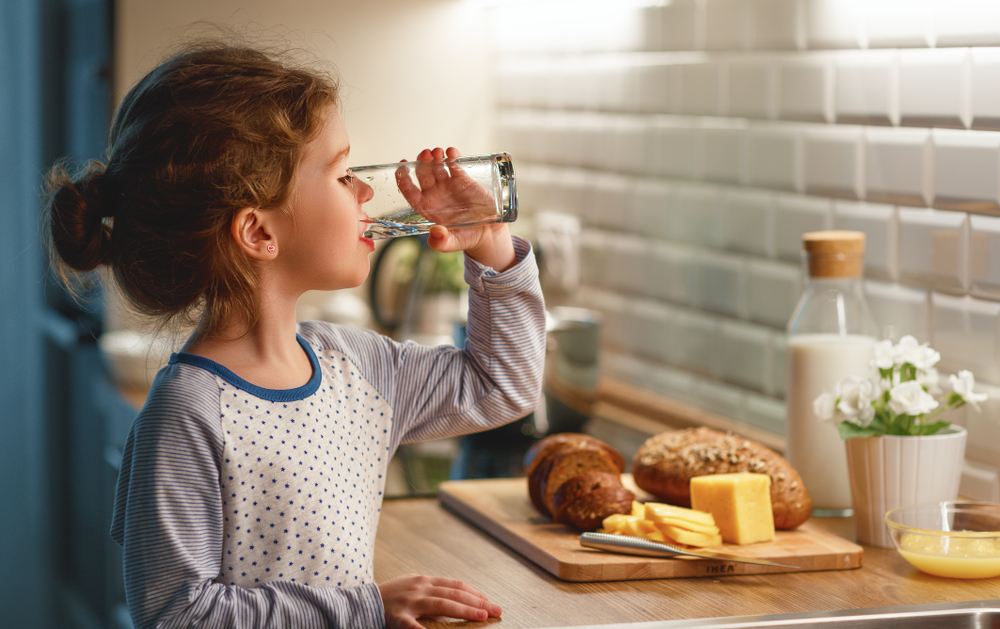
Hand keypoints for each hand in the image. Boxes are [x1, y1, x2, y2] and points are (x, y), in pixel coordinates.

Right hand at [378, 573, 501, 628]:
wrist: (362, 602)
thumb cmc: (391, 597)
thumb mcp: (413, 588)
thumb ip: (433, 592)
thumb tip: (459, 600)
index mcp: (425, 581)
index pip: (456, 585)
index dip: (475, 593)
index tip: (490, 602)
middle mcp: (420, 588)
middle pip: (454, 593)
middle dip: (477, 602)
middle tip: (495, 610)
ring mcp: (410, 602)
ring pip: (442, 604)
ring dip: (464, 610)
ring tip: (481, 617)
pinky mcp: (399, 618)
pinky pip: (416, 626)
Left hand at [398, 147, 515, 270]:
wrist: (487, 232)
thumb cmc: (466, 237)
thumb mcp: (453, 243)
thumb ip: (442, 242)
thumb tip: (435, 233)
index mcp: (427, 207)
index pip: (410, 191)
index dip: (403, 179)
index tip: (401, 167)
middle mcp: (435, 194)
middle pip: (422, 174)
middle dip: (421, 163)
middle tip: (424, 155)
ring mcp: (448, 185)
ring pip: (436, 166)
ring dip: (435, 156)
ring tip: (437, 152)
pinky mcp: (463, 179)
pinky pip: (454, 165)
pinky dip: (452, 156)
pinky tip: (451, 152)